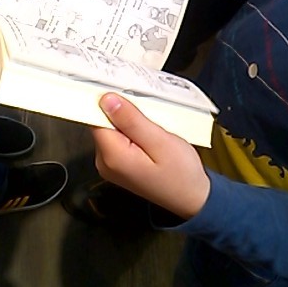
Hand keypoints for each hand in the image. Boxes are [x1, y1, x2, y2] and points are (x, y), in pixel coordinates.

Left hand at [92, 94, 210, 218]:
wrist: (193, 198)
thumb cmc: (181, 173)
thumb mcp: (160, 142)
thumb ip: (132, 121)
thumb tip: (106, 100)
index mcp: (112, 156)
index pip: (94, 118)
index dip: (105, 100)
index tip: (119, 87)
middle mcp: (105, 161)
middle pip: (102, 122)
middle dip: (121, 110)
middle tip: (146, 106)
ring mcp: (110, 164)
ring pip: (111, 128)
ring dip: (128, 120)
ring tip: (151, 122)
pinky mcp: (119, 163)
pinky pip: (119, 138)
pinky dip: (132, 130)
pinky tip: (148, 131)